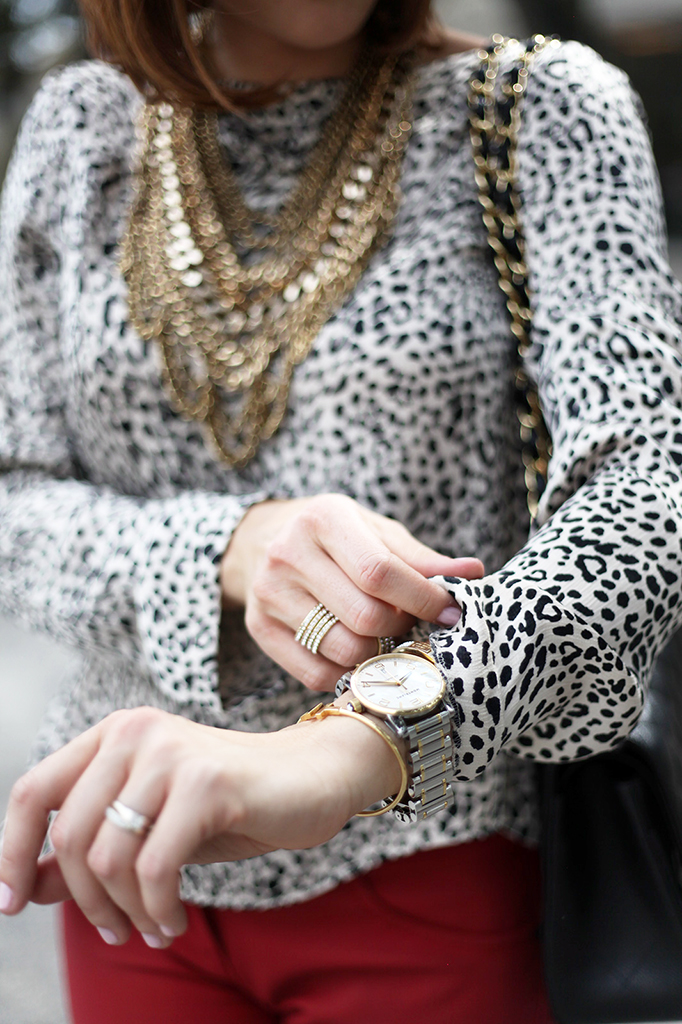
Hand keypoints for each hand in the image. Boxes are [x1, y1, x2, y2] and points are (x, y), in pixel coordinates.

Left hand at [0, 705, 400, 945]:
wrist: (313, 777)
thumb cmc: (229, 803)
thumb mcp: (151, 826)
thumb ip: (92, 848)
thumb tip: (26, 888)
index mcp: (113, 734)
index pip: (33, 790)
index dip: (12, 851)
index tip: (11, 903)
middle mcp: (134, 733)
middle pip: (68, 834)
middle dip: (85, 901)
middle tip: (115, 932)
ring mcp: (171, 754)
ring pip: (108, 857)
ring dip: (125, 912)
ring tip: (153, 928)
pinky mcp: (207, 783)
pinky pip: (156, 868)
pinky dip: (157, 910)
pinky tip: (174, 919)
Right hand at [221, 493, 483, 690]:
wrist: (264, 539)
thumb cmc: (336, 536)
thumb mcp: (376, 532)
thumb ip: (421, 558)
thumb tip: (473, 573)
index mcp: (324, 519)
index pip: (380, 571)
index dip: (423, 598)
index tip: (450, 613)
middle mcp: (289, 554)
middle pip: (364, 616)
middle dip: (400, 629)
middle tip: (411, 625)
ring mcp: (268, 593)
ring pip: (342, 649)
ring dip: (377, 654)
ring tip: (385, 639)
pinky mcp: (259, 627)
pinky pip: (315, 673)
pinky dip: (347, 673)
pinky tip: (358, 655)